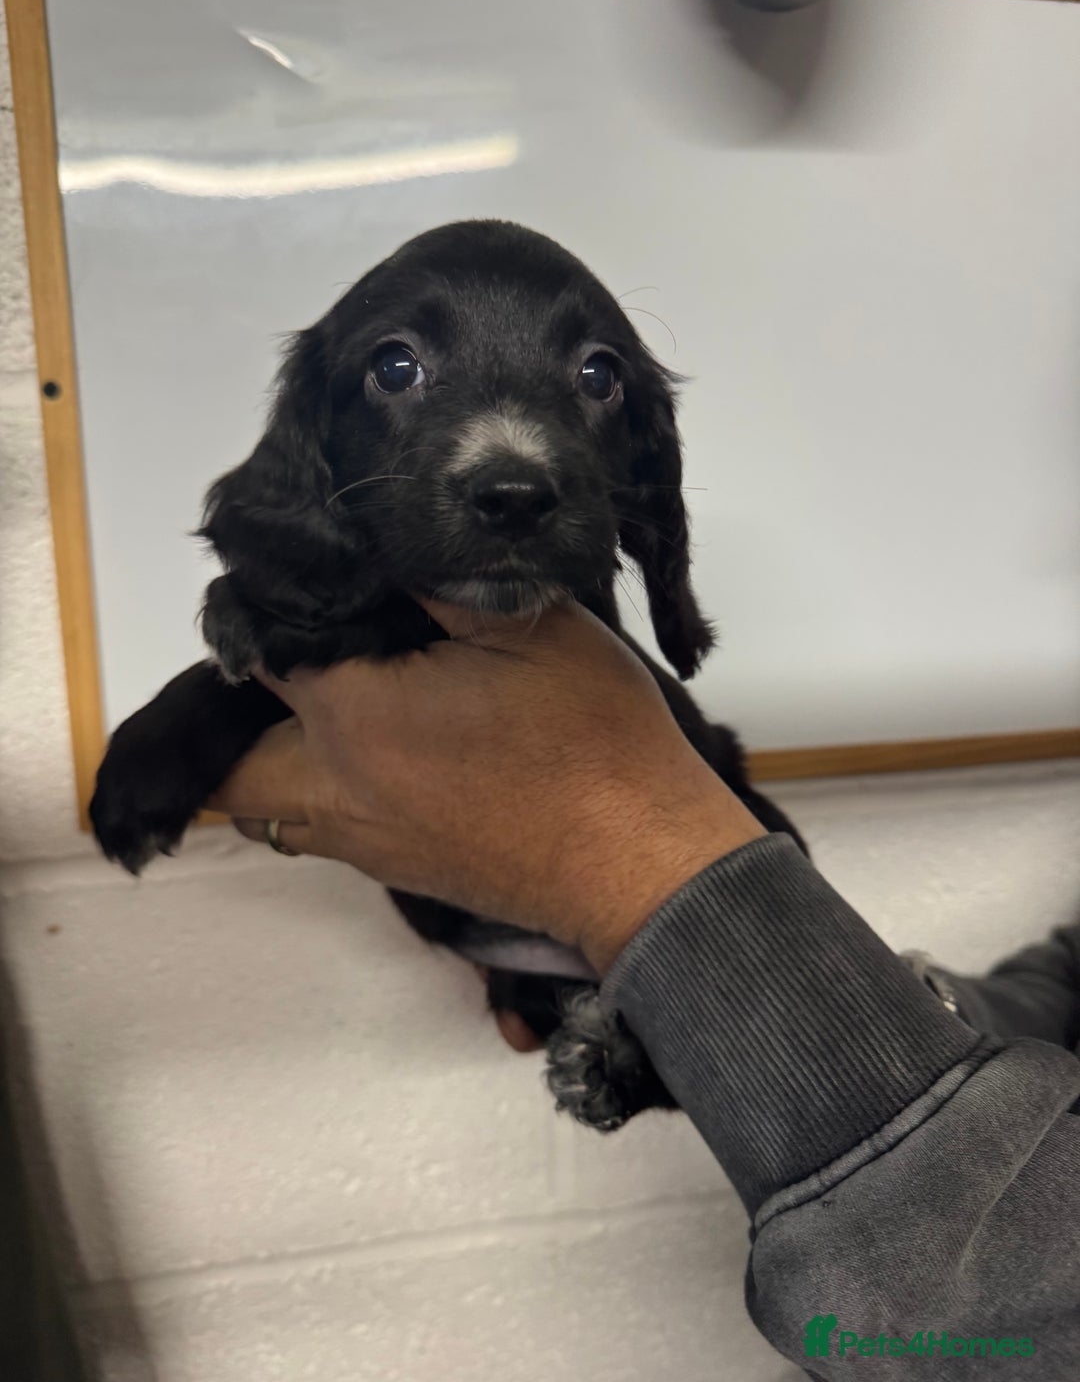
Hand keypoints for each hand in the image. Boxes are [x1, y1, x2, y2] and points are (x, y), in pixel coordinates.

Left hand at [209, 601, 763, 971]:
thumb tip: (380, 550)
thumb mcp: (532, 626)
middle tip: (305, 659)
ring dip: (278, 758)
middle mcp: (334, 787)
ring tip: (334, 711)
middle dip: (247, 707)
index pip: (261, 648)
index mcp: (355, 713)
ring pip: (268, 805)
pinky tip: (382, 755)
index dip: (274, 606)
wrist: (639, 861)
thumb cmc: (592, 737)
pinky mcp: (393, 871)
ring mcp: (360, 842)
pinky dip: (322, 794)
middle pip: (235, 755)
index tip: (305, 580)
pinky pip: (320, 832)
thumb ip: (443, 582)